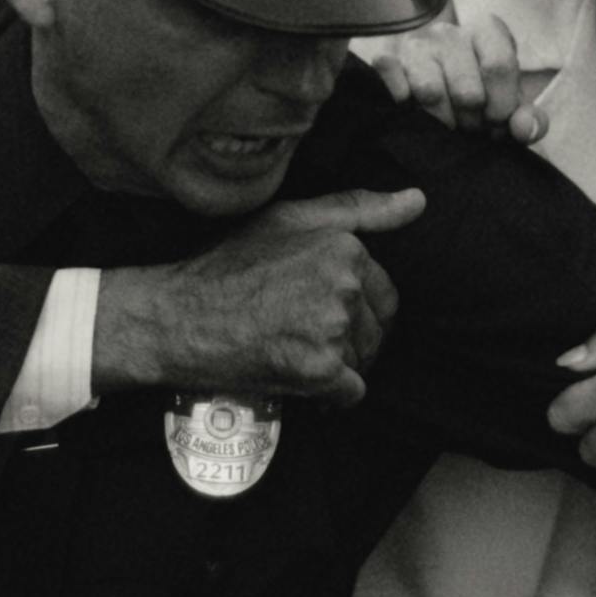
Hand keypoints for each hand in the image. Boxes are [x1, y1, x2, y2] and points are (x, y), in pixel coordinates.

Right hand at [94, 188, 425, 405]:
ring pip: (364, 361)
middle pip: (377, 331)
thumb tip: (418, 200)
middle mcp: (344, 285)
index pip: (384, 293)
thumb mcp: (289, 219)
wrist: (177, 318)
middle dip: (350, 340)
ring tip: (293, 351)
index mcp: (344, 247)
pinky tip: (298, 378)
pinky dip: (330, 396)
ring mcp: (332, 329)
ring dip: (338, 367)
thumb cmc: (228, 265)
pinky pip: (351, 393)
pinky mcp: (319, 370)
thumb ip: (359, 208)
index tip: (315, 310)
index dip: (355, 309)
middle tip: (301, 334)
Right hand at [360, 17, 546, 143]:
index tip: (496, 121)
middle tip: (470, 126)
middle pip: (467, 90)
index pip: (498, 66)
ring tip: (448, 122)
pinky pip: (393, 83)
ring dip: (442, 121)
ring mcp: (416, 44)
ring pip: (430, 93)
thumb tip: (523, 128)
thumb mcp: (513, 106)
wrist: (440, 88)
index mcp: (488, 30)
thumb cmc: (484, 95)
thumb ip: (531, 120)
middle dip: (472, 121)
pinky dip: (404, 104)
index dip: (501, 106)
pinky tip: (414, 110)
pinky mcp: (387, 60)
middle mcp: (450, 31)